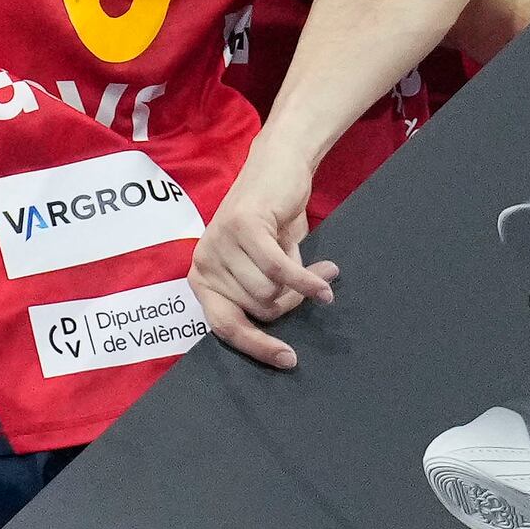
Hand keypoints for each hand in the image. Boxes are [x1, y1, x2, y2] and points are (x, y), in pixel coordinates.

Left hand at [193, 164, 333, 369]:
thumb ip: (269, 295)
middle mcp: (203, 263)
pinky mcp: (242, 227)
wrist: (278, 168)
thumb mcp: (265, 266)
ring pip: (269, 292)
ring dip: (299, 284)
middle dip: (291, 302)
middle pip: (257, 310)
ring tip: (310, 265)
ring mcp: (219, 244)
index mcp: (203, 279)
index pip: (225, 327)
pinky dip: (306, 280)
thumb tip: (291, 332)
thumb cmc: (272, 222)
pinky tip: (326, 281)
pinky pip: (279, 271)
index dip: (258, 347)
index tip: (289, 360)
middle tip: (309, 283)